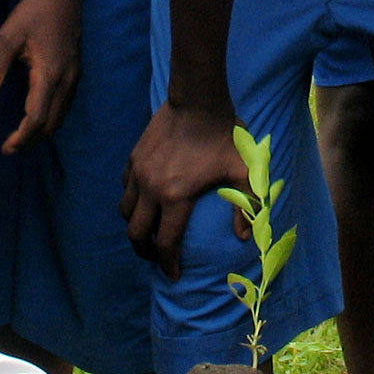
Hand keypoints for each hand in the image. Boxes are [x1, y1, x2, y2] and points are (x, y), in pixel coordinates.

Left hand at [0, 0, 82, 152]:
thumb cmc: (33, 12)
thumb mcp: (8, 35)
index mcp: (48, 74)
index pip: (36, 118)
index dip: (21, 137)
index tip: (6, 148)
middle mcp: (66, 81)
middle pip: (51, 124)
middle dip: (31, 140)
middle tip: (10, 148)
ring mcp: (74, 77)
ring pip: (61, 116)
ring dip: (42, 131)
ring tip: (21, 137)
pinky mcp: (76, 72)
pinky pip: (65, 105)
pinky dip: (51, 118)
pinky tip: (37, 116)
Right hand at [121, 100, 245, 277]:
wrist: (198, 99)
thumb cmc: (223, 135)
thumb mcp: (244, 171)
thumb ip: (247, 205)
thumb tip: (245, 238)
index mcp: (176, 197)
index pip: (165, 243)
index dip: (167, 264)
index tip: (173, 275)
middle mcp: (151, 188)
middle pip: (137, 233)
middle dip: (145, 252)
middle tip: (156, 258)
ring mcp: (139, 172)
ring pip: (126, 211)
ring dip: (135, 227)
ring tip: (147, 232)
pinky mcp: (134, 157)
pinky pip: (125, 187)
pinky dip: (132, 200)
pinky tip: (144, 200)